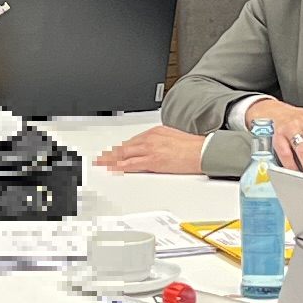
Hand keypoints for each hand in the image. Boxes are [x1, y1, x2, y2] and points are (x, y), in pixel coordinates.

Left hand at [92, 125, 210, 176]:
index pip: (132, 141)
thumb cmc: (193, 146)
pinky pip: (132, 164)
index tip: (113, 152)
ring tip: (101, 164)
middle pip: (125, 147)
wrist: (203, 150)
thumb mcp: (173, 137)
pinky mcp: (153, 161)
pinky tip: (113, 170)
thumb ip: (160, 141)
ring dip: (111, 160)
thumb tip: (154, 147)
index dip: (120, 148)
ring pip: (124, 154)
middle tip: (100, 158)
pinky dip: (120, 167)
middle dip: (111, 153)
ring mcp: (150, 149)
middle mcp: (150, 138)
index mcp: (155, 132)